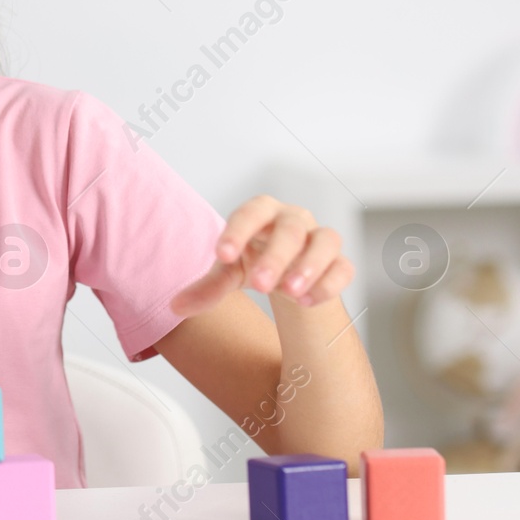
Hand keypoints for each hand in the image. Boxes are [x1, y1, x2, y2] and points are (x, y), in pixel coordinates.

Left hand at [170, 195, 352, 316]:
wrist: (288, 273)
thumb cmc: (253, 261)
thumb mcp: (229, 273)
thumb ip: (206, 288)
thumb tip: (175, 306)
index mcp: (262, 213)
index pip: (251, 212)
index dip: (237, 231)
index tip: (221, 254)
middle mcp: (294, 220)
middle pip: (291, 228)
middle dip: (276, 256)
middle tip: (260, 285)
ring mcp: (320, 239)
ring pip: (327, 240)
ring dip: (310, 266)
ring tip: (290, 293)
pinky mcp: (340, 263)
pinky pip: (344, 268)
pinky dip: (329, 284)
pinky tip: (308, 302)